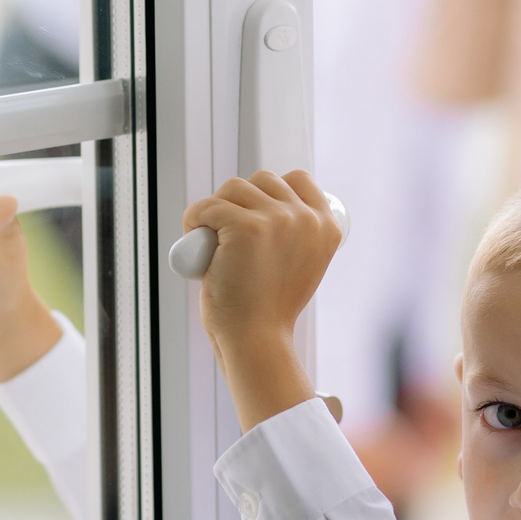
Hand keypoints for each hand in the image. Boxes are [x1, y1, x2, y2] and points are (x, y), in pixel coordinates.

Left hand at [185, 169, 343, 428]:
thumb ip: (295, 235)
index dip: (270, 192)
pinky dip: (194, 219)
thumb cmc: (270, 310)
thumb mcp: (300, 264)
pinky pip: (207, 207)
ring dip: (216, 208)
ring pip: (233, 188)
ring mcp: (276, 219)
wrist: (257, 340)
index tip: (254, 216)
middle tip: (226, 235)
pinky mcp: (243, 226)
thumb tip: (271, 205)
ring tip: (210, 239)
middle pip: (262, 179)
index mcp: (326, 226)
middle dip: (240, 200)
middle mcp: (306, 218)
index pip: (298, 179)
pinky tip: (194, 237)